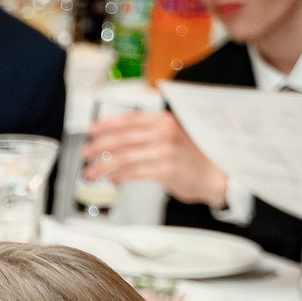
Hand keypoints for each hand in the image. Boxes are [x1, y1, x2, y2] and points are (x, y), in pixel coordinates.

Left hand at [83, 111, 227, 204]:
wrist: (216, 174)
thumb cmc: (191, 156)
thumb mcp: (171, 137)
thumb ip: (147, 134)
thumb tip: (113, 139)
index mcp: (164, 121)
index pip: (129, 120)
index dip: (106, 125)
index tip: (91, 130)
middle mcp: (164, 133)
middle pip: (122, 138)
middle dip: (98, 147)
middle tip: (85, 154)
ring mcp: (165, 151)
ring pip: (124, 157)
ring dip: (103, 166)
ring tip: (92, 172)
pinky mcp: (165, 170)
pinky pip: (134, 173)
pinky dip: (120, 177)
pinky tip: (113, 180)